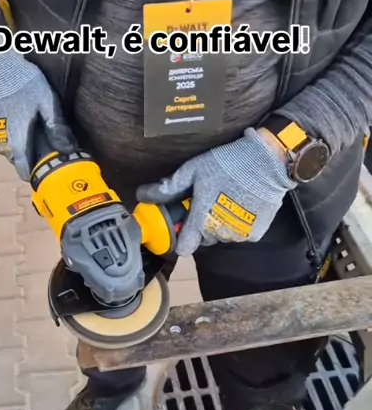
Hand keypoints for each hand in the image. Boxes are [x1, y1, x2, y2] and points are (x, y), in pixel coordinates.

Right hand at [0, 30, 75, 179]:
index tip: (44, 169)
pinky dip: (7, 133)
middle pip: (16, 159)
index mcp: (17, 141)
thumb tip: (69, 149)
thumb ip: (57, 127)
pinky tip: (15, 119)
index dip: (34, 172)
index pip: (24, 170)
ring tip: (29, 131)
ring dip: (16, 144)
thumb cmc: (20, 82)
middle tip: (41, 145)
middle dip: (27, 155)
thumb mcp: (46, 102)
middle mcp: (1, 142)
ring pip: (6, 148)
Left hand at [136, 127, 295, 255]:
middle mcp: (220, 233)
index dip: (180, 239)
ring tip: (226, 200)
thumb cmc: (228, 163)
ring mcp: (239, 235)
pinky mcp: (256, 233)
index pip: (184, 248)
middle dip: (201, 225)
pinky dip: (238, 223)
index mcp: (202, 220)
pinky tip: (241, 204)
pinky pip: (240, 234)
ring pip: (221, 236)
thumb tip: (142, 194)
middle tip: (207, 203)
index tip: (181, 227)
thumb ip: (169, 187)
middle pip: (203, 239)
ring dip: (220, 224)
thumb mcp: (194, 170)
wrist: (268, 161)